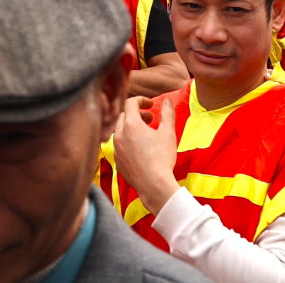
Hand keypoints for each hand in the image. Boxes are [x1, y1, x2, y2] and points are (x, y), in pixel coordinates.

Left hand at [112, 95, 181, 211]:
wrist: (153, 185)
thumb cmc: (162, 158)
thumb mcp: (168, 133)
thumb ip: (167, 113)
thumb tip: (167, 101)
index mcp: (131, 125)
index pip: (130, 103)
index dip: (141, 100)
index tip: (150, 104)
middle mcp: (119, 135)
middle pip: (124, 116)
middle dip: (137, 114)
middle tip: (150, 119)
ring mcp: (117, 149)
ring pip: (120, 131)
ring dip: (131, 128)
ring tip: (145, 134)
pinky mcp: (117, 161)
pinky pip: (119, 145)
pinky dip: (127, 141)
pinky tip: (139, 148)